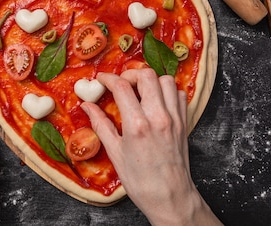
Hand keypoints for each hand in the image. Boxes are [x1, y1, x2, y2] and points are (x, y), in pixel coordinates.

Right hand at [81, 69, 220, 225]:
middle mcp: (158, 117)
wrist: (169, 196)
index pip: (122, 86)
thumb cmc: (140, 180)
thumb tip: (87, 106)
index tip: (102, 79)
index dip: (108, 78)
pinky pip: (179, 94)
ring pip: (166, 80)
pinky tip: (157, 101)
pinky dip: (168, 91)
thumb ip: (101, 125)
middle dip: (130, 74)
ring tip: (139, 90)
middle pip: (146, 75)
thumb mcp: (115, 153)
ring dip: (150, 80)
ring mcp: (174, 118)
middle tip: (121, 83)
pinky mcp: (184, 122)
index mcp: (137, 125)